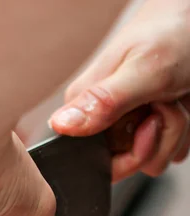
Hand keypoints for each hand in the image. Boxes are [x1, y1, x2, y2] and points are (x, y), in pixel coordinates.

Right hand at [50, 0, 189, 181]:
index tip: (148, 124)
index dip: (127, 152)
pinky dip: (181, 133)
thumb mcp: (143, 68)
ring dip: (173, 133)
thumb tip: (61, 125)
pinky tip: (180, 105)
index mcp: (87, 105)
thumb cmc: (174, 31)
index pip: (95, 160)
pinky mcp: (148, 127)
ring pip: (149, 160)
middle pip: (126, 161)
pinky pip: (163, 153)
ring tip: (174, 98)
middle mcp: (103, 119)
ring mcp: (128, 124)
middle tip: (163, 102)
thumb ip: (103, 101)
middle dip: (155, 139)